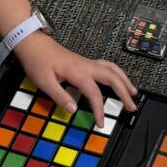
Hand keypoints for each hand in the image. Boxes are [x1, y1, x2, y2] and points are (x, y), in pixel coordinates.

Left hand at [14, 33, 137, 120]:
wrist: (33, 43)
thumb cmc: (37, 62)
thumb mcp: (44, 82)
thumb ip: (60, 96)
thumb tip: (74, 110)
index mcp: (78, 72)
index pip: (95, 93)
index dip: (100, 109)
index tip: (101, 123)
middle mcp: (87, 66)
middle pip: (112, 77)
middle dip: (124, 92)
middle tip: (132, 106)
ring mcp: (87, 62)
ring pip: (113, 69)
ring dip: (125, 80)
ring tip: (133, 93)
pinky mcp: (85, 62)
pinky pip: (107, 66)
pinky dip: (117, 73)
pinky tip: (119, 79)